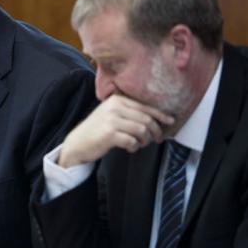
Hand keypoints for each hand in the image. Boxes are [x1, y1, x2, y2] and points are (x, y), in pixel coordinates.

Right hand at [58, 95, 174, 167]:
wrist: (77, 143)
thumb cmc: (97, 130)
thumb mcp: (110, 114)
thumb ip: (128, 112)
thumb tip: (155, 119)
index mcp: (117, 100)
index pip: (145, 106)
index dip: (160, 115)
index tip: (170, 121)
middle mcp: (114, 107)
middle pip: (146, 119)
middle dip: (156, 131)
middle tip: (158, 139)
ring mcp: (111, 120)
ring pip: (142, 130)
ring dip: (145, 140)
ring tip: (140, 144)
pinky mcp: (110, 134)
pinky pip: (132, 141)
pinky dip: (135, 146)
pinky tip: (130, 147)